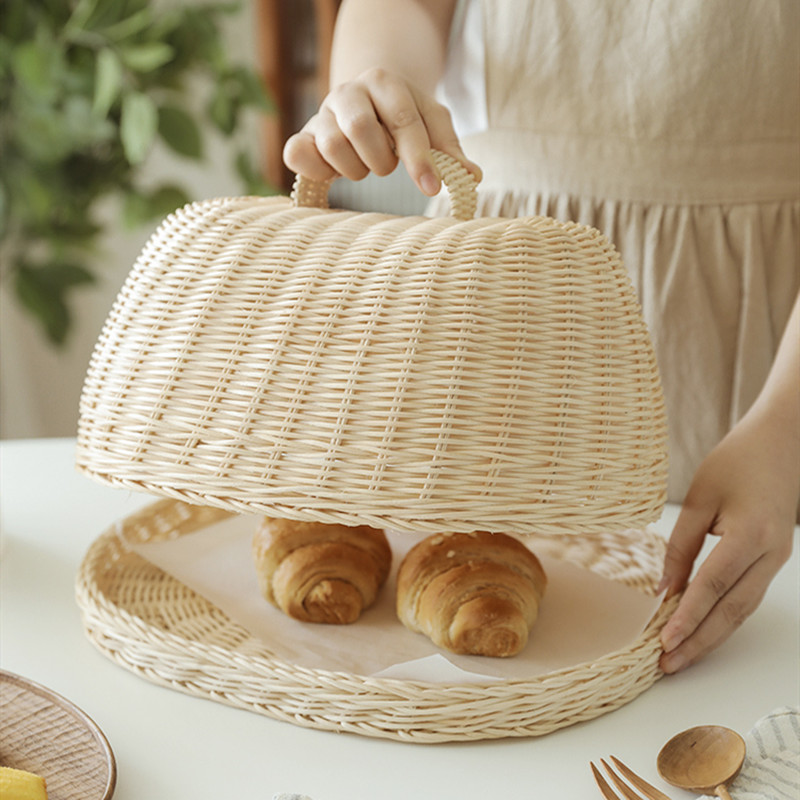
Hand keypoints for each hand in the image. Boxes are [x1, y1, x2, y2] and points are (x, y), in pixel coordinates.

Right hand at [283, 68, 480, 196]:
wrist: (366, 101)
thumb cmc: (402, 118)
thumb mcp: (431, 125)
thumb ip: (450, 152)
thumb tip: (471, 177)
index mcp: (384, 82)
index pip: (402, 121)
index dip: (418, 158)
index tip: (432, 188)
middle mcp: (348, 92)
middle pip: (359, 128)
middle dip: (380, 160)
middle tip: (386, 165)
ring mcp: (321, 114)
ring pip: (332, 146)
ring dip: (355, 169)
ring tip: (364, 165)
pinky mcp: (302, 136)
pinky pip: (296, 154)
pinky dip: (316, 171)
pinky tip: (334, 173)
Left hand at [658, 407, 797, 672]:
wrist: (782, 443)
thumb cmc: (736, 462)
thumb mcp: (699, 499)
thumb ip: (680, 545)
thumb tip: (664, 589)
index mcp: (750, 535)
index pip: (713, 586)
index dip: (687, 616)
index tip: (664, 641)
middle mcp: (770, 554)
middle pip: (731, 611)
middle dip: (699, 641)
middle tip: (667, 665)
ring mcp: (776, 559)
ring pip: (742, 610)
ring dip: (711, 635)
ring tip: (680, 657)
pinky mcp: (773, 559)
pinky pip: (746, 596)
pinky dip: (722, 616)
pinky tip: (700, 628)